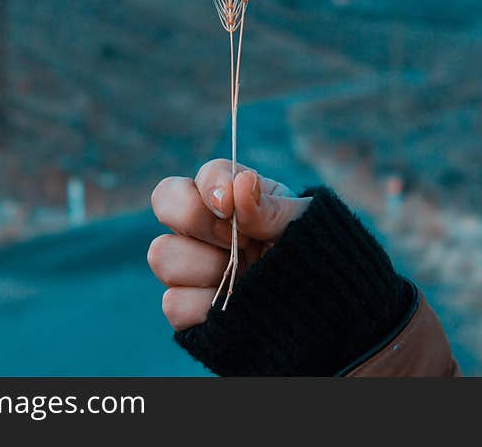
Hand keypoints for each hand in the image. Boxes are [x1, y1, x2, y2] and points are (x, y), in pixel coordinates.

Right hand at [148, 159, 311, 329]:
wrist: (320, 304)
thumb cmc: (308, 252)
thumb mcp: (301, 225)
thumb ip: (271, 207)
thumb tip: (241, 183)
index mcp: (230, 196)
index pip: (202, 175)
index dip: (213, 186)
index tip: (231, 206)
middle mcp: (201, 227)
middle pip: (165, 202)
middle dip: (202, 222)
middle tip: (241, 242)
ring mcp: (190, 266)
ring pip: (161, 254)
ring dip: (207, 266)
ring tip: (241, 276)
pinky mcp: (187, 307)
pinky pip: (174, 303)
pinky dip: (205, 306)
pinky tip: (234, 305)